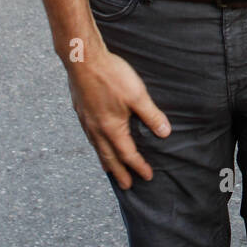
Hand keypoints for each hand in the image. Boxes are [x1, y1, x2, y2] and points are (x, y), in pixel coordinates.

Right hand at [66, 46, 170, 188]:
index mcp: (111, 128)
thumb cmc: (111, 76)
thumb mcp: (137, 95)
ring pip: (97, 149)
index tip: (148, 176)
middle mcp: (96, 130)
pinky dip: (97, 147)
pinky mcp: (81, 112)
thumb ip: (151, 115)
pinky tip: (98, 143)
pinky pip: (90, 138)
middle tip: (127, 186)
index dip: (139, 166)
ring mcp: (86, 122)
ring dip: (106, 162)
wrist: (83, 60)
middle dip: (120, 173)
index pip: (128, 155)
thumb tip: (165, 133)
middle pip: (109, 158)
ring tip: (111, 170)